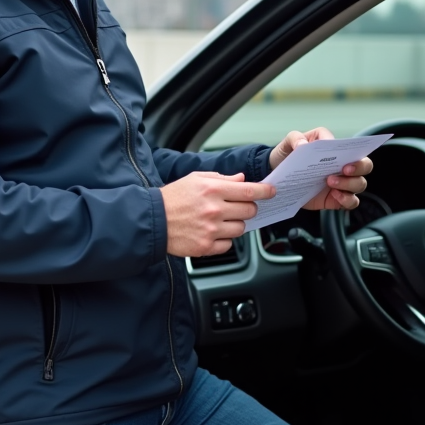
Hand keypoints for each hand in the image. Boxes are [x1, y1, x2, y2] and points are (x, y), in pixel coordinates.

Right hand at [160, 172, 276, 257]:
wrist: (152, 220)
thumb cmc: (173, 197)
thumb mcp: (195, 179)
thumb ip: (221, 178)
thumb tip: (241, 180)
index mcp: (213, 190)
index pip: (249, 191)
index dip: (264, 191)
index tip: (272, 191)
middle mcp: (214, 210)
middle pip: (249, 210)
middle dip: (247, 208)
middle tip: (237, 207)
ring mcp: (211, 230)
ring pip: (241, 229)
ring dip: (235, 224)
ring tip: (220, 220)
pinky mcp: (206, 246)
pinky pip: (228, 244)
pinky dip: (224, 239)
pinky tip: (211, 231)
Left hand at [269, 128, 371, 210]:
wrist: (277, 176)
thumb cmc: (288, 155)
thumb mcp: (288, 143)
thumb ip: (295, 138)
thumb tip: (302, 145)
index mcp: (335, 149)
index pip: (354, 147)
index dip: (355, 152)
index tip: (344, 158)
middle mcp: (342, 165)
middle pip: (365, 166)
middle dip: (359, 167)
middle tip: (344, 169)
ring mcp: (341, 183)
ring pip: (360, 184)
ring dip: (350, 183)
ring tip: (330, 182)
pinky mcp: (335, 199)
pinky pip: (351, 202)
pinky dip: (347, 200)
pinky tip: (335, 196)